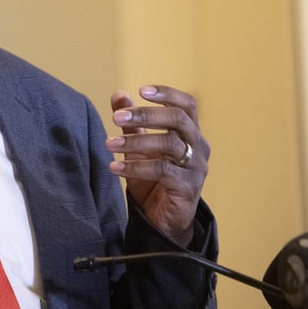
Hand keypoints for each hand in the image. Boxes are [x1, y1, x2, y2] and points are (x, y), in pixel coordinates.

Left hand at [105, 85, 209, 245]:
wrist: (162, 218)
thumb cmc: (153, 178)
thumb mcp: (139, 147)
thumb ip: (131, 123)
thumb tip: (119, 95)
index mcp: (189, 132)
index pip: (187, 105)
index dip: (168, 94)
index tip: (142, 90)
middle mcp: (198, 146)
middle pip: (178, 119)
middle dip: (146, 115)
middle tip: (116, 118)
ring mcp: (196, 167)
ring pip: (169, 144)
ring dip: (135, 142)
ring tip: (109, 145)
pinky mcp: (188, 187)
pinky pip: (162, 171)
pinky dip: (136, 167)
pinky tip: (115, 168)